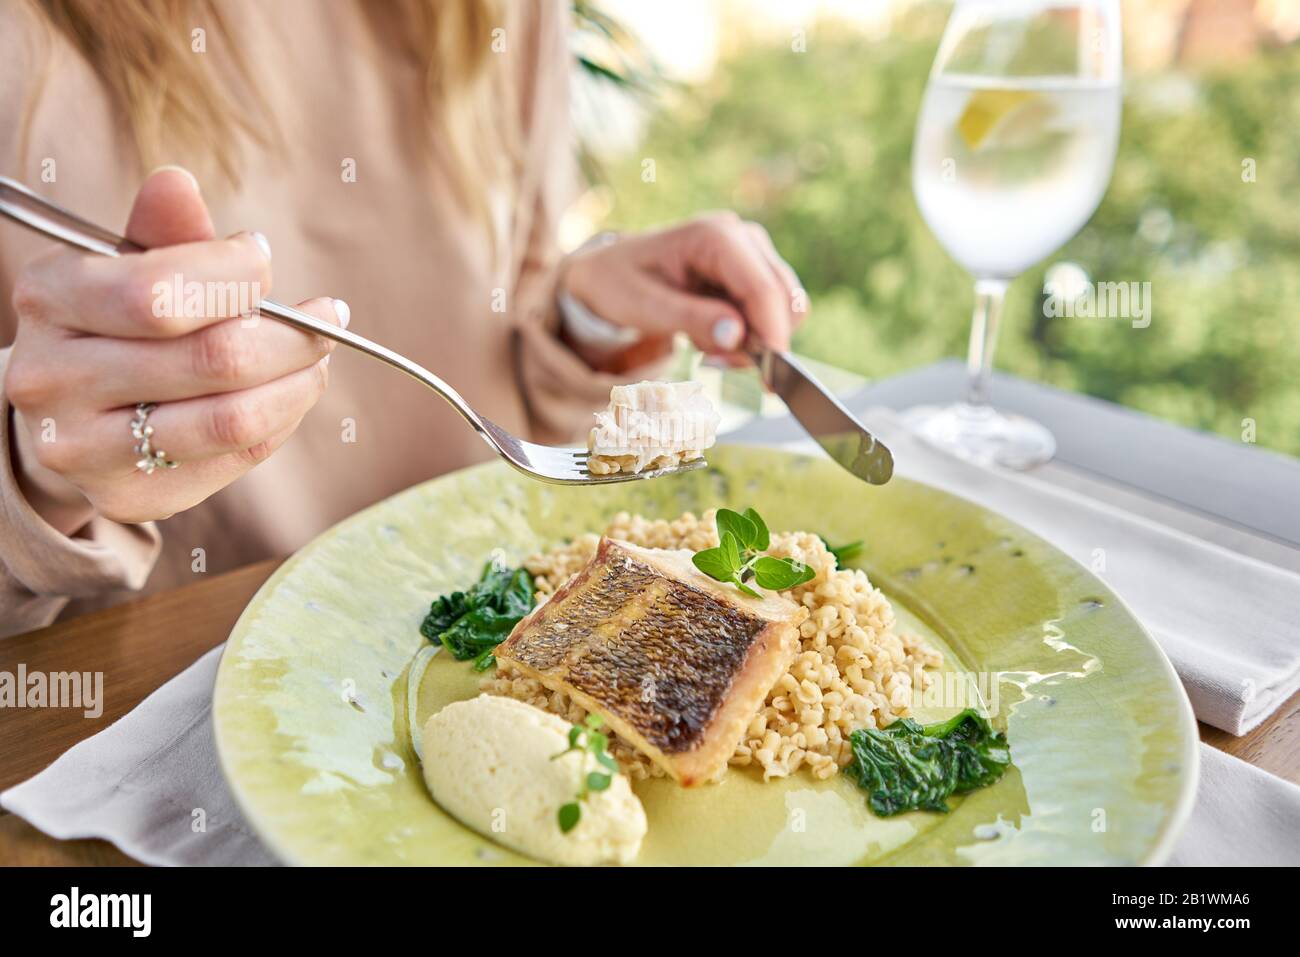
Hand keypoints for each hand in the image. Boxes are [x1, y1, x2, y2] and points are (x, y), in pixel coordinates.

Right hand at [4, 167, 345, 528]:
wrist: (63, 415)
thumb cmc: (112, 323)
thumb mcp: (126, 265)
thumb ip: (162, 231)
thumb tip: (177, 184)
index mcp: (49, 300)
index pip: (162, 293)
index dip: (237, 275)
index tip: (265, 259)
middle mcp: (53, 380)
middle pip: (214, 359)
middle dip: (292, 334)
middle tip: (328, 317)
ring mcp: (86, 448)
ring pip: (232, 419)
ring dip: (299, 382)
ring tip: (317, 357)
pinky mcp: (130, 496)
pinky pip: (236, 457)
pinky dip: (281, 419)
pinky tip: (289, 393)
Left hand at [558, 211, 807, 370]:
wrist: (609, 272)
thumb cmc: (619, 284)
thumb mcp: (644, 307)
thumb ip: (691, 320)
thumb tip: (736, 336)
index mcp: (714, 236)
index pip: (762, 288)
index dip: (772, 334)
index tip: (770, 378)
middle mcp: (742, 236)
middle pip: (783, 298)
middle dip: (759, 340)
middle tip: (715, 361)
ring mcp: (752, 252)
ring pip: (784, 307)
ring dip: (752, 339)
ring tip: (705, 345)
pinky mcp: (753, 271)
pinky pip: (772, 311)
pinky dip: (748, 335)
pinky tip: (712, 335)